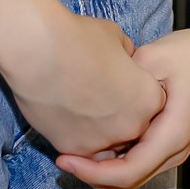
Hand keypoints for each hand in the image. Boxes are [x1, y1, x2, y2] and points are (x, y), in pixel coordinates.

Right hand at [3, 6, 165, 162]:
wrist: (38, 52)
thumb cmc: (79, 39)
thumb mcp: (116, 38)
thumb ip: (126, 58)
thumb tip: (122, 63)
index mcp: (148, 99)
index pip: (150, 103)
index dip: (134, 90)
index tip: (118, 80)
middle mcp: (131, 127)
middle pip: (131, 126)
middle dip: (119, 113)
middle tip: (98, 93)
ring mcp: (103, 142)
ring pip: (107, 142)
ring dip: (99, 128)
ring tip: (79, 104)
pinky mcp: (74, 150)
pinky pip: (81, 148)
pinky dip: (75, 134)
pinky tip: (64, 112)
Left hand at [54, 18, 189, 188]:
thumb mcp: (156, 57)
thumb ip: (125, 80)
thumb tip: (94, 96)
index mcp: (173, 134)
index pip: (125, 173)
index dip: (90, 172)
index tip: (63, 158)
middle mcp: (176, 150)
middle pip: (127, 183)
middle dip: (91, 176)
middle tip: (62, 155)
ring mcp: (176, 149)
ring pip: (133, 176)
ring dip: (103, 170)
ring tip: (74, 147)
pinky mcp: (172, 141)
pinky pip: (140, 162)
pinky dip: (115, 159)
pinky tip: (96, 137)